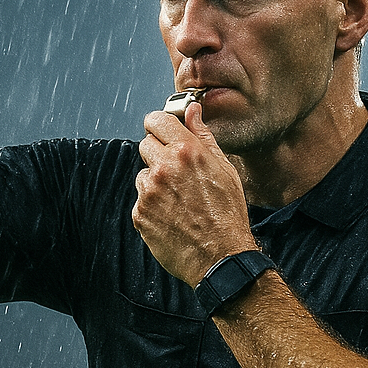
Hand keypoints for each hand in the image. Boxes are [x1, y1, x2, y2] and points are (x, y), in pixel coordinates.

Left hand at [132, 101, 256, 286]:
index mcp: (186, 152)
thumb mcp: (224, 168)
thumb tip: (192, 111)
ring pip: (143, 174)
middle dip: (158, 153)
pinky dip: (153, 206)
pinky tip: (173, 216)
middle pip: (145, 144)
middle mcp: (164, 168)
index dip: (158, 124)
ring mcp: (149, 192)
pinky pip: (141, 200)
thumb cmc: (227, 214)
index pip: (156, 120)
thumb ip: (203, 136)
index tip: (161, 129)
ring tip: (179, 200)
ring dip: (155, 182)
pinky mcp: (140, 214)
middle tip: (176, 171)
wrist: (220, 257)